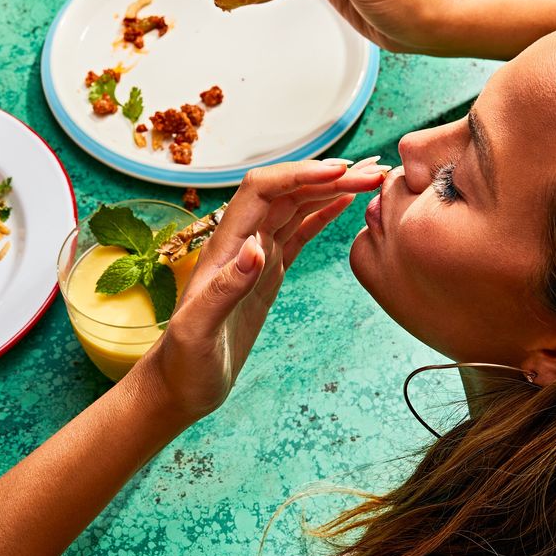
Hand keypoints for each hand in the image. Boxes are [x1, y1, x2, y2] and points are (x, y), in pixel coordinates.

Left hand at [145, 158, 386, 420]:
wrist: (182, 384)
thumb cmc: (185, 362)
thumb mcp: (198, 330)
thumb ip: (225, 289)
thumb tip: (257, 248)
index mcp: (225, 247)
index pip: (262, 190)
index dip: (300, 174)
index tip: (340, 172)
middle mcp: (241, 242)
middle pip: (288, 192)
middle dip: (328, 177)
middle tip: (374, 172)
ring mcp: (257, 256)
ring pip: (297, 207)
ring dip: (332, 188)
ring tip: (371, 178)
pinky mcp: (269, 273)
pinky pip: (299, 232)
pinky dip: (323, 213)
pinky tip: (345, 202)